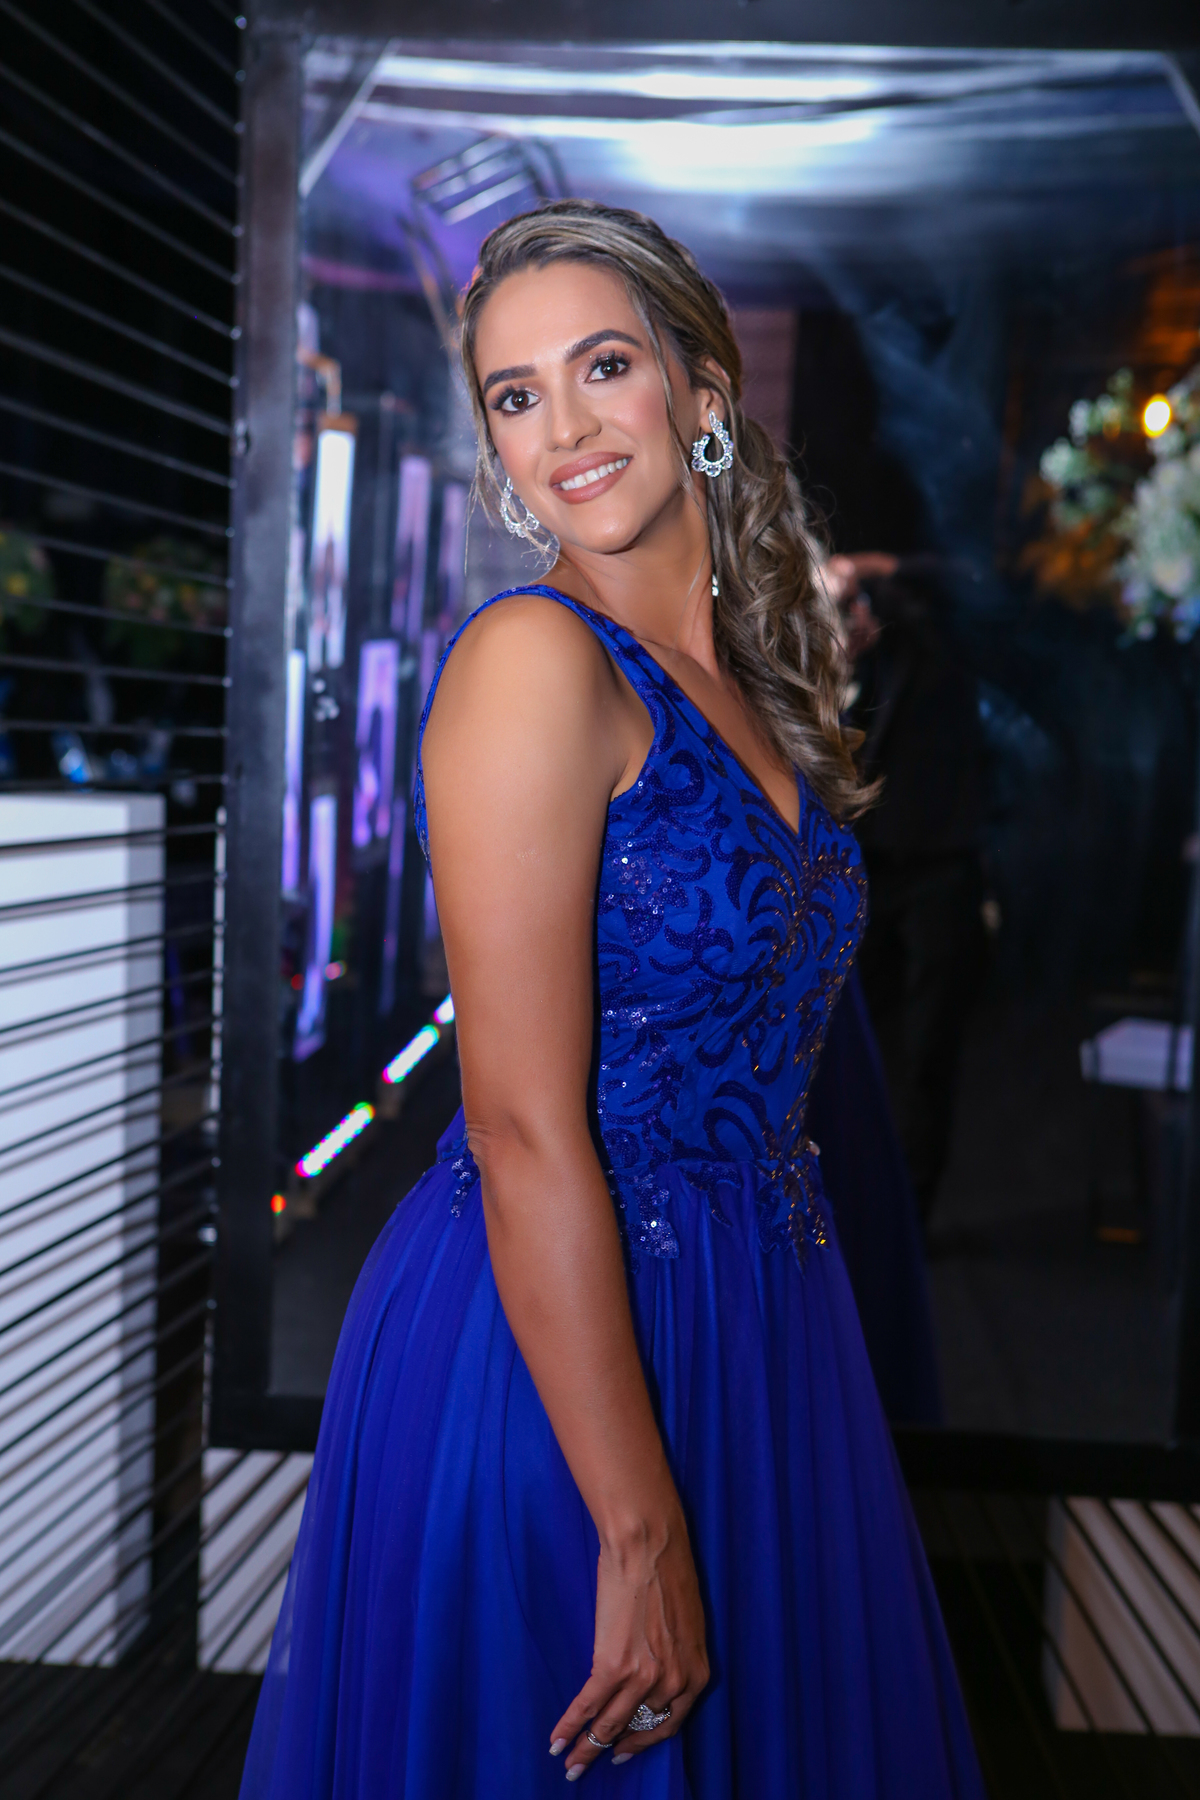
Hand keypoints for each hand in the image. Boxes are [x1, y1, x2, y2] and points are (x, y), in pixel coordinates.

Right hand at [550, 1509, 708, 1779]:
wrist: (649, 1544)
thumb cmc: (669, 1571)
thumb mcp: (686, 1624)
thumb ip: (674, 1656)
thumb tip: (652, 1671)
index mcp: (695, 1673)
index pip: (669, 1724)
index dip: (644, 1741)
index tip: (625, 1751)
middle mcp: (672, 1683)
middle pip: (637, 1729)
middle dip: (612, 1749)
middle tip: (592, 1764)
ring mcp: (642, 1677)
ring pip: (610, 1725)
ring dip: (586, 1747)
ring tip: (570, 1762)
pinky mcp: (613, 1665)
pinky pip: (588, 1705)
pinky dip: (570, 1725)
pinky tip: (558, 1740)